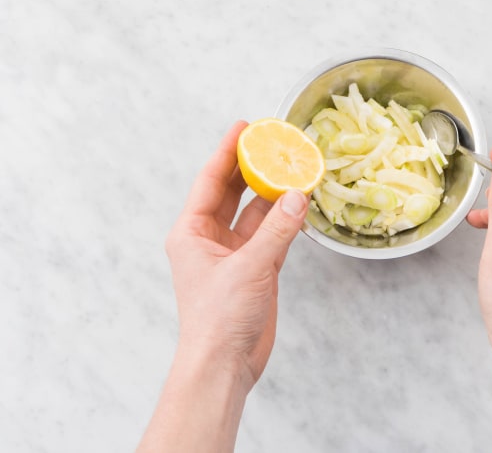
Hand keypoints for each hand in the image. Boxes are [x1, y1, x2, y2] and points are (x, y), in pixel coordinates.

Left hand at [139, 122, 309, 451]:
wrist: (224, 365)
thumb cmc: (219, 319)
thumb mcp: (250, 268)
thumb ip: (277, 230)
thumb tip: (299, 195)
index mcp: (192, 233)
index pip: (211, 181)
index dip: (227, 151)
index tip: (244, 127)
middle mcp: (209, 239)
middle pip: (232, 192)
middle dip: (250, 167)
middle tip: (272, 141)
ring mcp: (233, 254)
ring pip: (254, 213)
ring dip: (272, 193)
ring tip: (293, 167)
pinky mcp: (255, 270)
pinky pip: (271, 235)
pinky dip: (285, 220)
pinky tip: (299, 203)